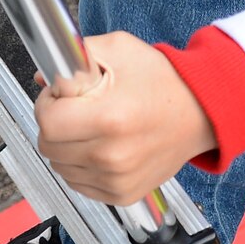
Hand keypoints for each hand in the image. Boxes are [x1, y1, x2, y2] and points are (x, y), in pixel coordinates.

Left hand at [35, 31, 215, 202]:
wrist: (201, 114)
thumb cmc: (164, 81)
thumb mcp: (120, 49)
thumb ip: (75, 55)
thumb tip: (43, 75)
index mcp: (110, 118)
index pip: (47, 121)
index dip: (48, 103)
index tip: (62, 96)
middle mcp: (112, 155)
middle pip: (48, 146)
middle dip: (55, 124)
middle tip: (78, 110)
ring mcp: (116, 179)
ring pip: (60, 165)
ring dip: (68, 146)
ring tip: (95, 128)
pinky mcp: (121, 194)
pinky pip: (78, 182)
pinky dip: (82, 165)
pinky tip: (103, 147)